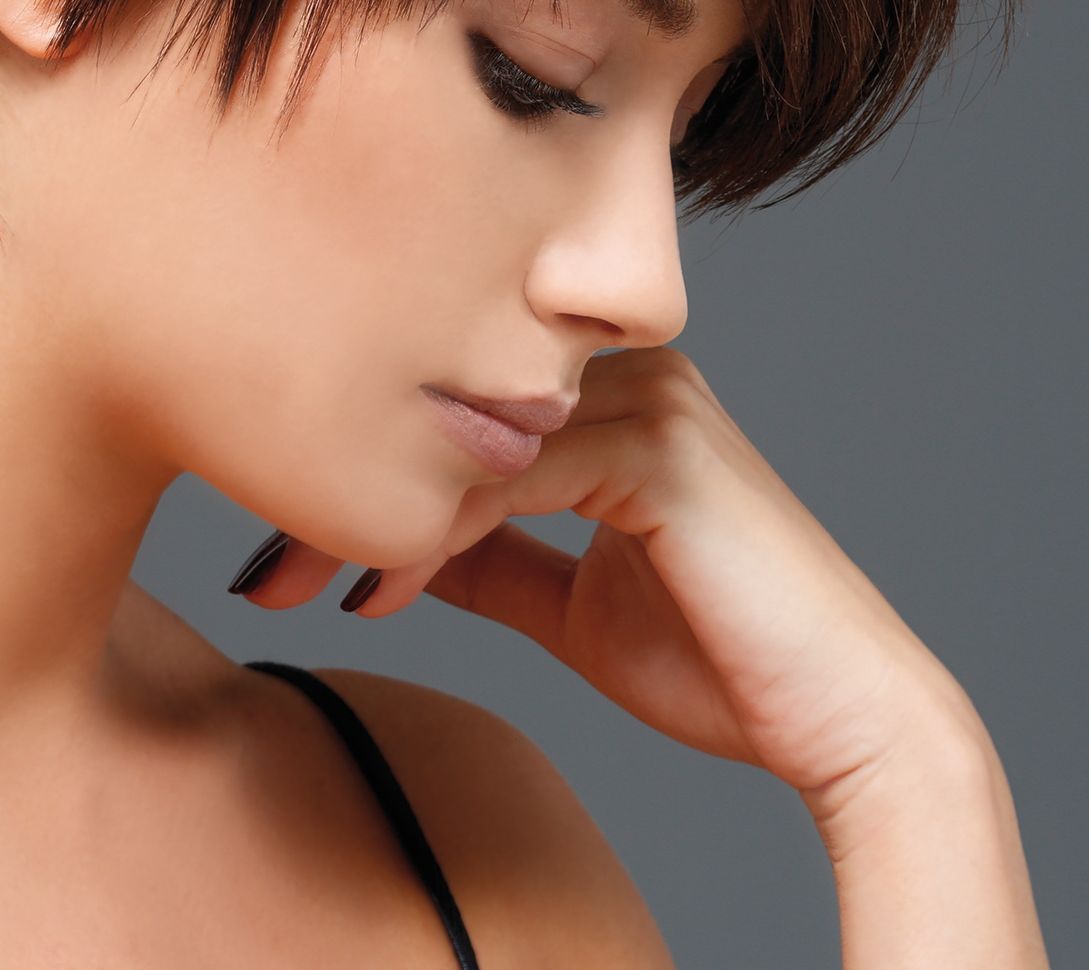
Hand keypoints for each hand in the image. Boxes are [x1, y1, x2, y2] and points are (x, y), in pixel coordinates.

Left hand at [240, 345, 974, 802]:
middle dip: (330, 483)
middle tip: (248, 565)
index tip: (264, 548)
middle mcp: (621, 372)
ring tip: (283, 583)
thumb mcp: (566, 603)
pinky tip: (376, 590)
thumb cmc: (719, 655)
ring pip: (456, 438)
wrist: (840, 717)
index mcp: (600, 393)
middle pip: (434, 404)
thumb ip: (489, 558)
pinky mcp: (659, 449)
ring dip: (358, 512)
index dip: (346, 471)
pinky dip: (430, 536)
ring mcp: (647, 399)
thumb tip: (390, 547)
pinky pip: (508, 479)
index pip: (441, 404)